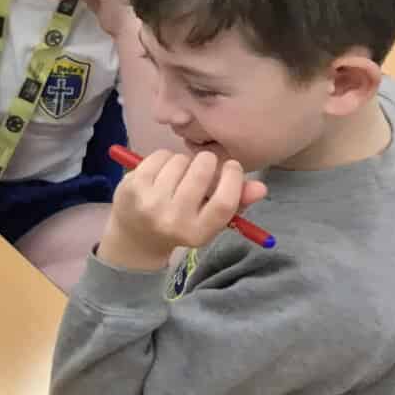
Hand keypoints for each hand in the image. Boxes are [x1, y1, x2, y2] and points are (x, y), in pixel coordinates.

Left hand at [97, 150, 267, 271]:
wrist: (134, 238)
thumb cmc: (181, 225)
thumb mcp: (209, 221)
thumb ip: (236, 203)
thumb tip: (261, 187)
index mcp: (197, 232)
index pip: (224, 202)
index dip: (233, 178)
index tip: (231, 166)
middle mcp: (172, 220)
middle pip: (203, 172)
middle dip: (208, 162)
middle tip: (203, 167)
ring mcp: (149, 202)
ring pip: (181, 160)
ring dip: (185, 161)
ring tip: (180, 175)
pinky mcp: (133, 186)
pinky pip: (160, 156)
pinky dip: (166, 158)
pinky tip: (163, 172)